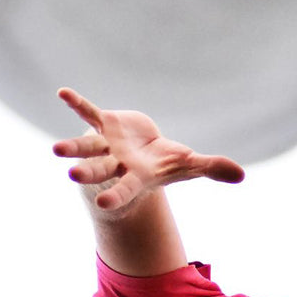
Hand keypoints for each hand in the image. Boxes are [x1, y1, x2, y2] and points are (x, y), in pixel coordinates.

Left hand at [53, 87, 244, 210]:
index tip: (103, 203)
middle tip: (72, 175)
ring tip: (55, 151)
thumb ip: (213, 169)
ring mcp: (107, 144)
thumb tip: (241, 175)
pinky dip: (77, 103)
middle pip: (101, 169)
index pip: (125, 187)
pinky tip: (62, 93)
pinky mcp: (104, 124)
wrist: (145, 151)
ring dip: (72, 148)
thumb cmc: (167, 163)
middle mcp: (117, 163)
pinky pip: (89, 113)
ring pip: (87, 146)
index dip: (116, 194)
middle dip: (88, 172)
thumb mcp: (191, 165)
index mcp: (136, 176)